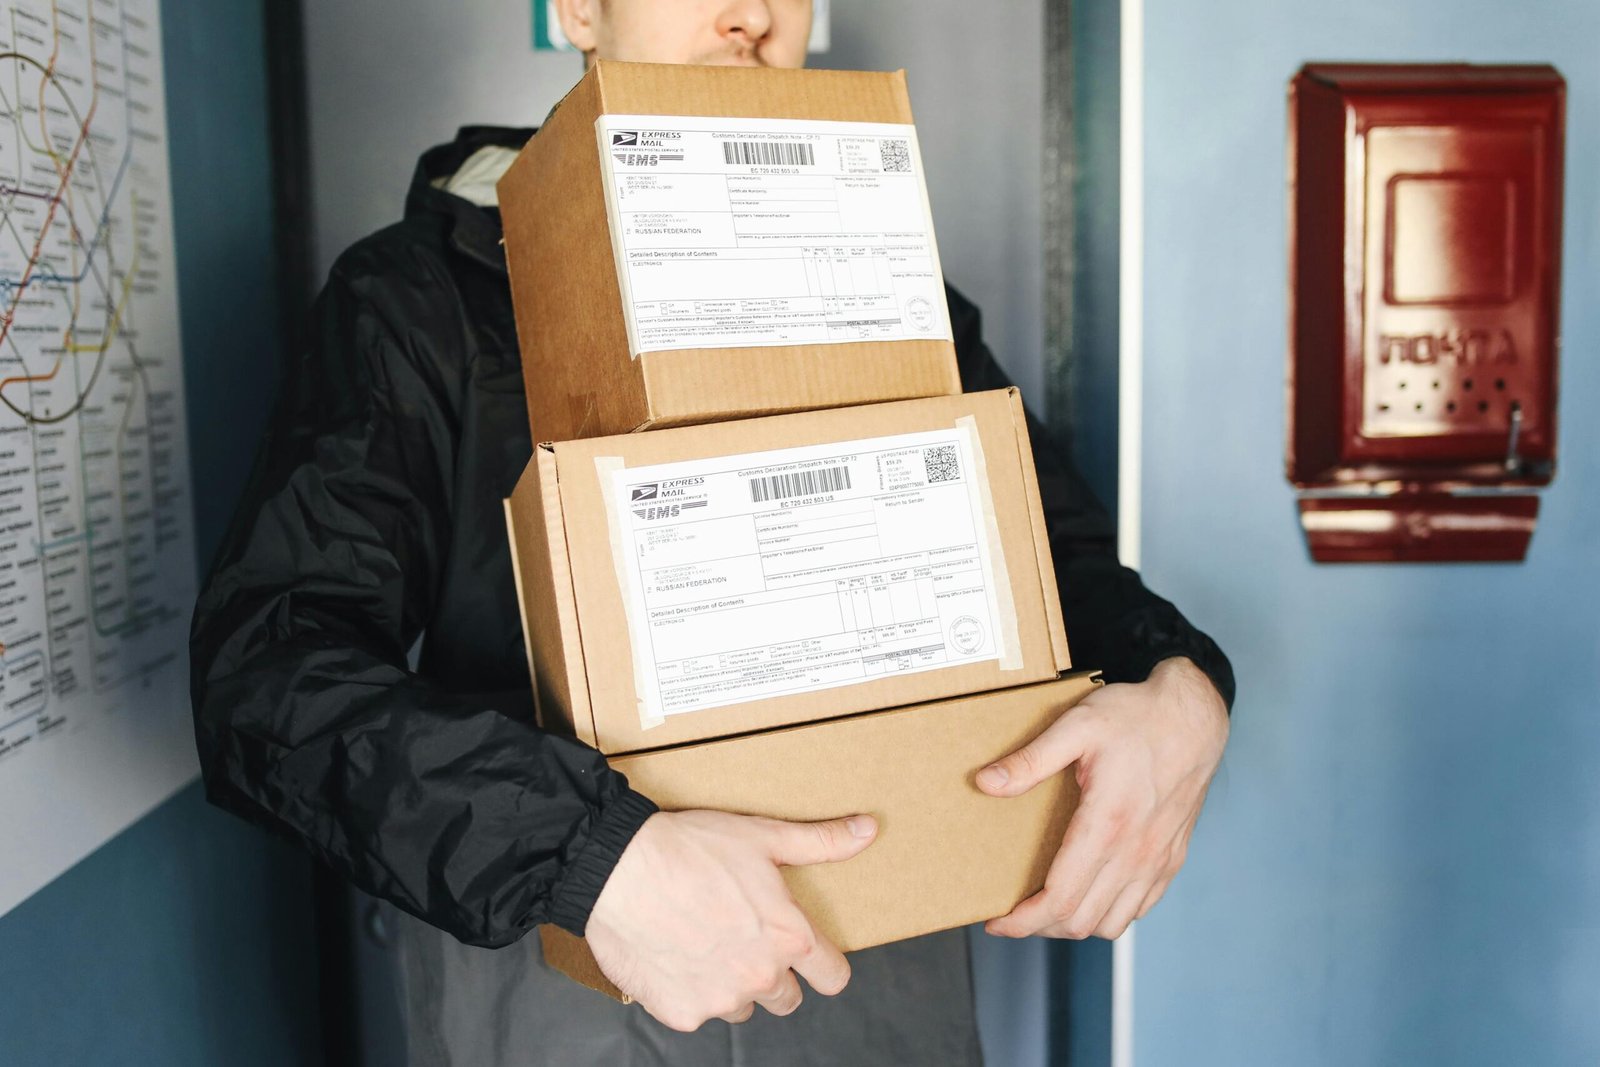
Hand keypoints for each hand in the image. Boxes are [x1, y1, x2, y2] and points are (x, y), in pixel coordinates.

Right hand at [585, 809, 877, 1031]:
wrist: (619, 868)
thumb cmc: (690, 848)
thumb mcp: (762, 836)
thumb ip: (821, 842)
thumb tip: (869, 830)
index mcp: (788, 937)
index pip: (833, 977)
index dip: (822, 963)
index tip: (805, 951)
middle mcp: (760, 977)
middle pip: (788, 997)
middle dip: (774, 973)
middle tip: (743, 936)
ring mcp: (719, 1000)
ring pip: (742, 1005)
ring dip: (731, 983)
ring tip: (705, 940)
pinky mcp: (681, 1013)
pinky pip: (698, 1011)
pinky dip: (689, 989)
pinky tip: (674, 953)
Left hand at [978, 657, 1227, 939]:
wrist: (1194, 716)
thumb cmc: (1135, 717)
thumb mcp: (1076, 726)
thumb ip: (1030, 760)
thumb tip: (985, 783)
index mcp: (1107, 824)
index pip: (1060, 898)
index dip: (1022, 920)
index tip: (996, 921)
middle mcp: (1136, 852)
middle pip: (1080, 920)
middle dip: (1038, 926)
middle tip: (1011, 914)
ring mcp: (1158, 860)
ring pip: (1111, 924)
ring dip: (1072, 926)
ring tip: (1045, 908)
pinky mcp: (1171, 859)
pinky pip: (1138, 909)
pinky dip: (1107, 915)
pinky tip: (1087, 895)